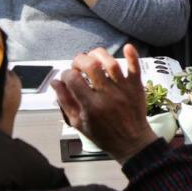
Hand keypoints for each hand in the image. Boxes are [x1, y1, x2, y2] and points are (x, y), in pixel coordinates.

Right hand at [52, 45, 157, 161]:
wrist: (132, 143)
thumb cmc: (103, 135)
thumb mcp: (78, 123)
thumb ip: (66, 102)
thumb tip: (55, 82)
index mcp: (90, 105)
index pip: (73, 79)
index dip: (66, 74)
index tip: (67, 77)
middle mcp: (106, 95)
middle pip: (91, 66)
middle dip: (79, 60)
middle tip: (77, 65)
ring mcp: (123, 89)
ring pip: (111, 63)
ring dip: (99, 55)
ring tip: (93, 58)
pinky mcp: (136, 87)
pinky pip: (136, 68)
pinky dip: (132, 56)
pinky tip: (127, 47)